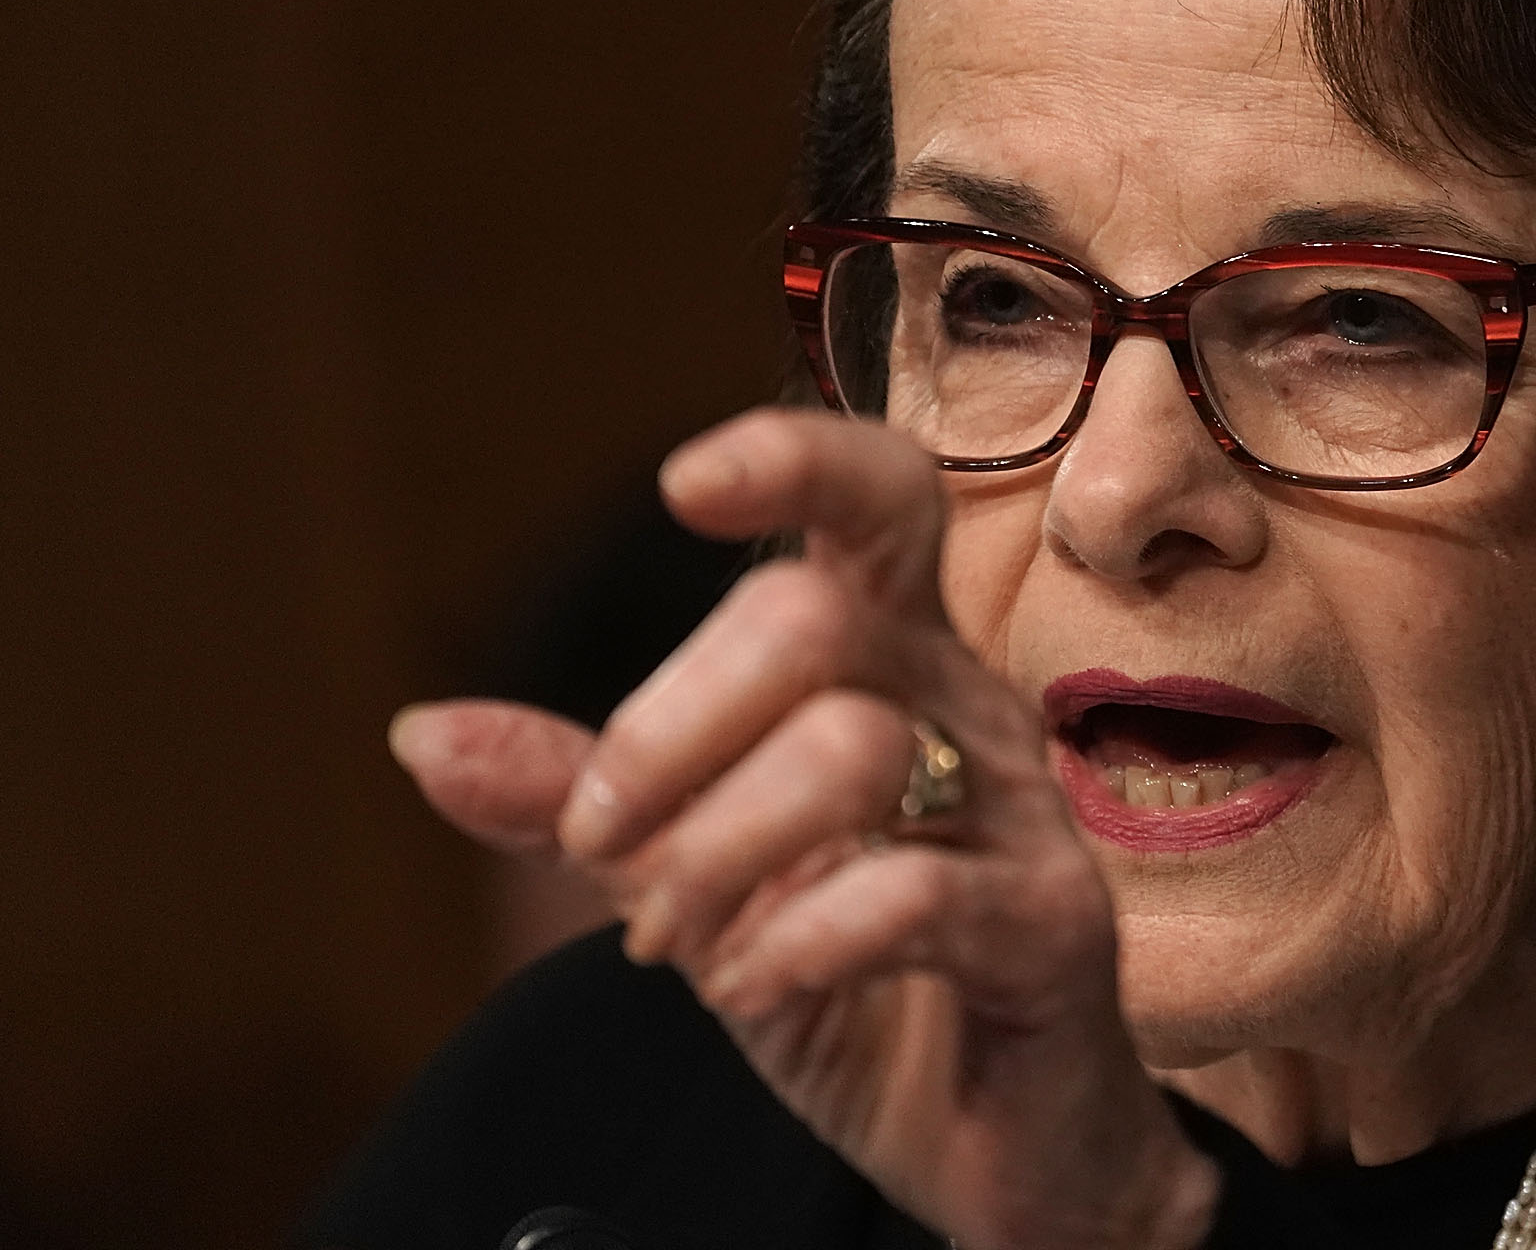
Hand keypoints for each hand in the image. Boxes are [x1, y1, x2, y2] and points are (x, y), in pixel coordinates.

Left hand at [391, 408, 1218, 1249]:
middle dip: (665, 728)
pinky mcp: (1053, 925)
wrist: (990, 1136)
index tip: (683, 486)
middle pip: (818, 619)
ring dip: (715, 852)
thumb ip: (579, 800)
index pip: (880, 498)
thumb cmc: (853, 972)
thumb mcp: (691, 876)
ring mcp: (1023, 810)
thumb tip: (420, 732)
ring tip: (678, 943)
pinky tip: (757, 984)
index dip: (796, 461)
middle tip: (603, 841)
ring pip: (852, 749)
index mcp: (894, 658)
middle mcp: (969, 705)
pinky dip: (799, 939)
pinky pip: (914, 893)